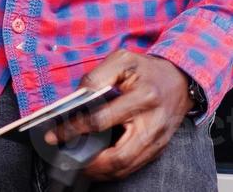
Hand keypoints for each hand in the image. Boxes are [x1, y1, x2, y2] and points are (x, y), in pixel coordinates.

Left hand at [44, 51, 193, 181]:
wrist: (179, 81)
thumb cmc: (147, 70)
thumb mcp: (122, 60)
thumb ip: (96, 77)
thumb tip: (76, 98)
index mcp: (143, 98)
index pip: (101, 120)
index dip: (74, 129)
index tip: (54, 135)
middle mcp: (152, 124)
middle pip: (118, 156)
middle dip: (89, 163)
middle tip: (67, 159)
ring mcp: (156, 141)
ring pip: (125, 167)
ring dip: (99, 171)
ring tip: (78, 165)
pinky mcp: (157, 149)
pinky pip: (133, 167)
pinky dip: (112, 170)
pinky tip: (97, 165)